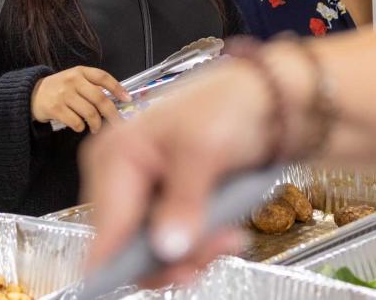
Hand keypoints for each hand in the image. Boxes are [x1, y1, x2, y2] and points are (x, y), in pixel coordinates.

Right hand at [30, 67, 130, 132]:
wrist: (31, 93)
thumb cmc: (59, 88)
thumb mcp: (74, 80)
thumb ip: (91, 86)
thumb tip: (115, 101)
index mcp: (80, 72)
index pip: (103, 77)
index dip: (117, 88)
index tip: (128, 99)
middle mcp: (73, 80)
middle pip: (100, 99)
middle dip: (112, 114)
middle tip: (118, 124)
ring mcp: (64, 94)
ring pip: (89, 113)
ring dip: (96, 124)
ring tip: (96, 129)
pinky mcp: (55, 108)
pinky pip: (75, 122)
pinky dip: (81, 127)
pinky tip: (80, 127)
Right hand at [79, 53, 293, 287]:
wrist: (269, 99)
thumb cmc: (232, 102)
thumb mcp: (206, 147)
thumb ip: (184, 200)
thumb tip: (167, 246)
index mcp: (116, 154)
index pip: (105, 227)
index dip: (124, 262)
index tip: (160, 276)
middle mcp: (122, 176)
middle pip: (127, 246)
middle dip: (173, 256)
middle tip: (213, 248)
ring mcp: (145, 193)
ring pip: (152, 252)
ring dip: (194, 254)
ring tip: (228, 237)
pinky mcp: (169, 205)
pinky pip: (174, 244)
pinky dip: (201, 246)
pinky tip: (226, 233)